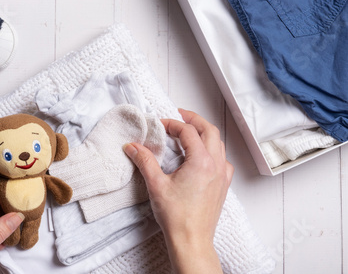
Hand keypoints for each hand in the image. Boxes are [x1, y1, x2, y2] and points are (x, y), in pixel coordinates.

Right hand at [123, 109, 232, 272]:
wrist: (191, 240)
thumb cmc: (177, 217)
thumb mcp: (156, 184)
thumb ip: (145, 161)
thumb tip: (133, 147)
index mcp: (201, 161)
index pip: (188, 131)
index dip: (173, 123)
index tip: (160, 125)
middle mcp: (216, 165)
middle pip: (209, 130)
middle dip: (193, 120)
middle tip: (179, 116)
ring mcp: (222, 175)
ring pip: (218, 143)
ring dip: (204, 133)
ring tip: (188, 132)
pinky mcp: (223, 185)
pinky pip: (222, 159)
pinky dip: (212, 150)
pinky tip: (201, 156)